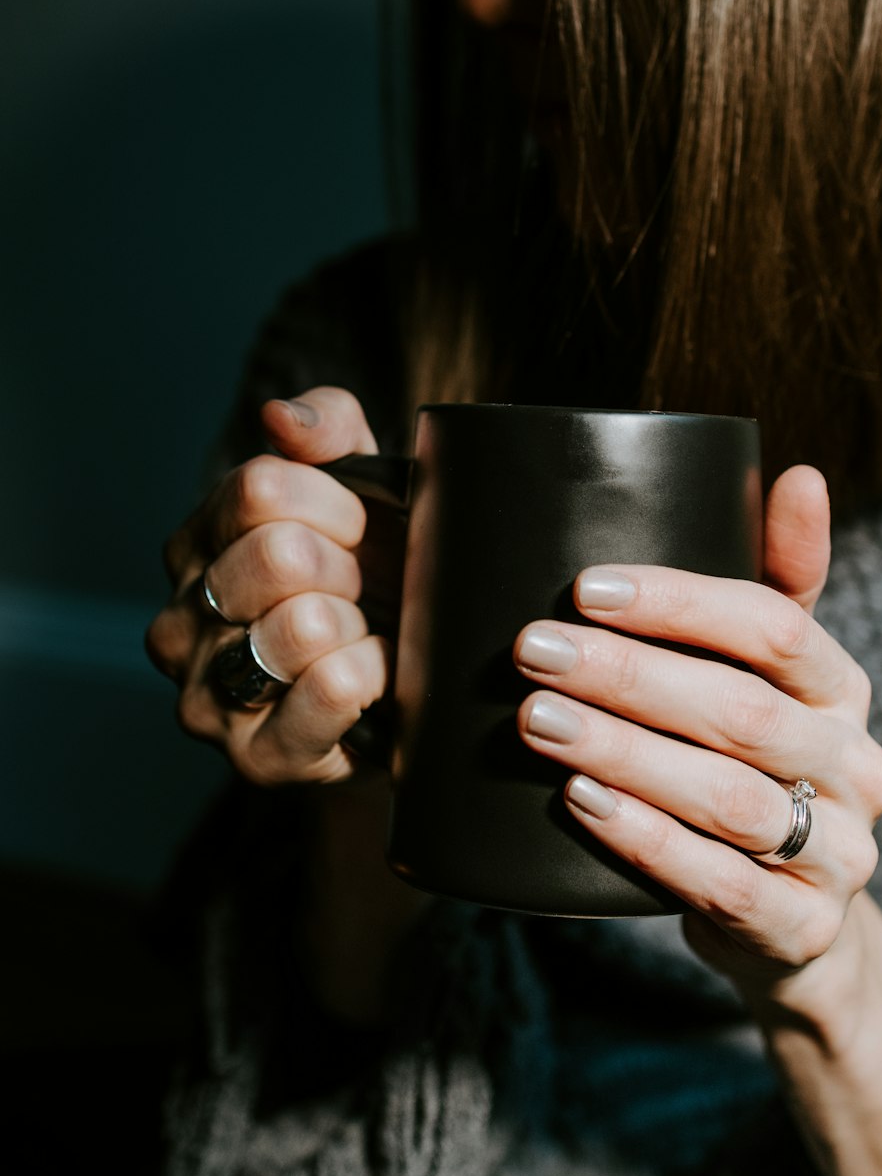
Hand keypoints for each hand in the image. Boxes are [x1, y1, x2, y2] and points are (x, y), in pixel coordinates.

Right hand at [145, 388, 400, 785]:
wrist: (408, 688)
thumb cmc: (378, 575)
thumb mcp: (363, 483)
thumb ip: (326, 428)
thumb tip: (278, 417)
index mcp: (195, 546)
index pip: (260, 488)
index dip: (337, 503)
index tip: (362, 527)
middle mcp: (179, 620)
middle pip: (279, 554)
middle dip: (351, 567)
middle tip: (365, 593)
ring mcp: (205, 696)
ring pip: (303, 625)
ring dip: (363, 627)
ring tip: (365, 638)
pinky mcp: (255, 757)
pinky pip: (330, 690)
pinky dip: (376, 675)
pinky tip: (377, 678)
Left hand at [513, 466, 881, 991]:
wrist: (788, 917)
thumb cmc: (750, 766)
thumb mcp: (767, 677)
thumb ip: (775, 581)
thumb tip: (799, 475)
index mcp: (843, 688)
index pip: (777, 626)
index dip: (680, 602)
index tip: (586, 586)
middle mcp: (856, 766)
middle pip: (740, 710)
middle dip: (626, 676)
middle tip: (531, 650)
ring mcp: (839, 853)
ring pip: (725, 797)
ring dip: (622, 753)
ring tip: (536, 720)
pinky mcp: (803, 927)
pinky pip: (721, 883)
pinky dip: (645, 841)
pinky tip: (578, 802)